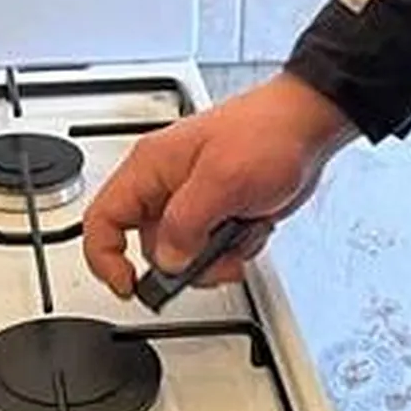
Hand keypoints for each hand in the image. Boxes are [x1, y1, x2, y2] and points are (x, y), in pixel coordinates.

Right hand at [82, 71, 355, 297]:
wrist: (307, 126)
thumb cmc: (267, 133)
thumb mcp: (222, 181)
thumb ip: (186, 224)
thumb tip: (168, 261)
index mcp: (150, 168)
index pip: (102, 220)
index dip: (105, 259)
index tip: (127, 284)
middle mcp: (164, 185)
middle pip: (151, 247)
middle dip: (185, 263)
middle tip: (212, 261)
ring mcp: (191, 199)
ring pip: (183, 253)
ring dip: (214, 258)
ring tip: (240, 238)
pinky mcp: (216, 211)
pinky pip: (211, 248)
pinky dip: (233, 249)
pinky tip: (250, 227)